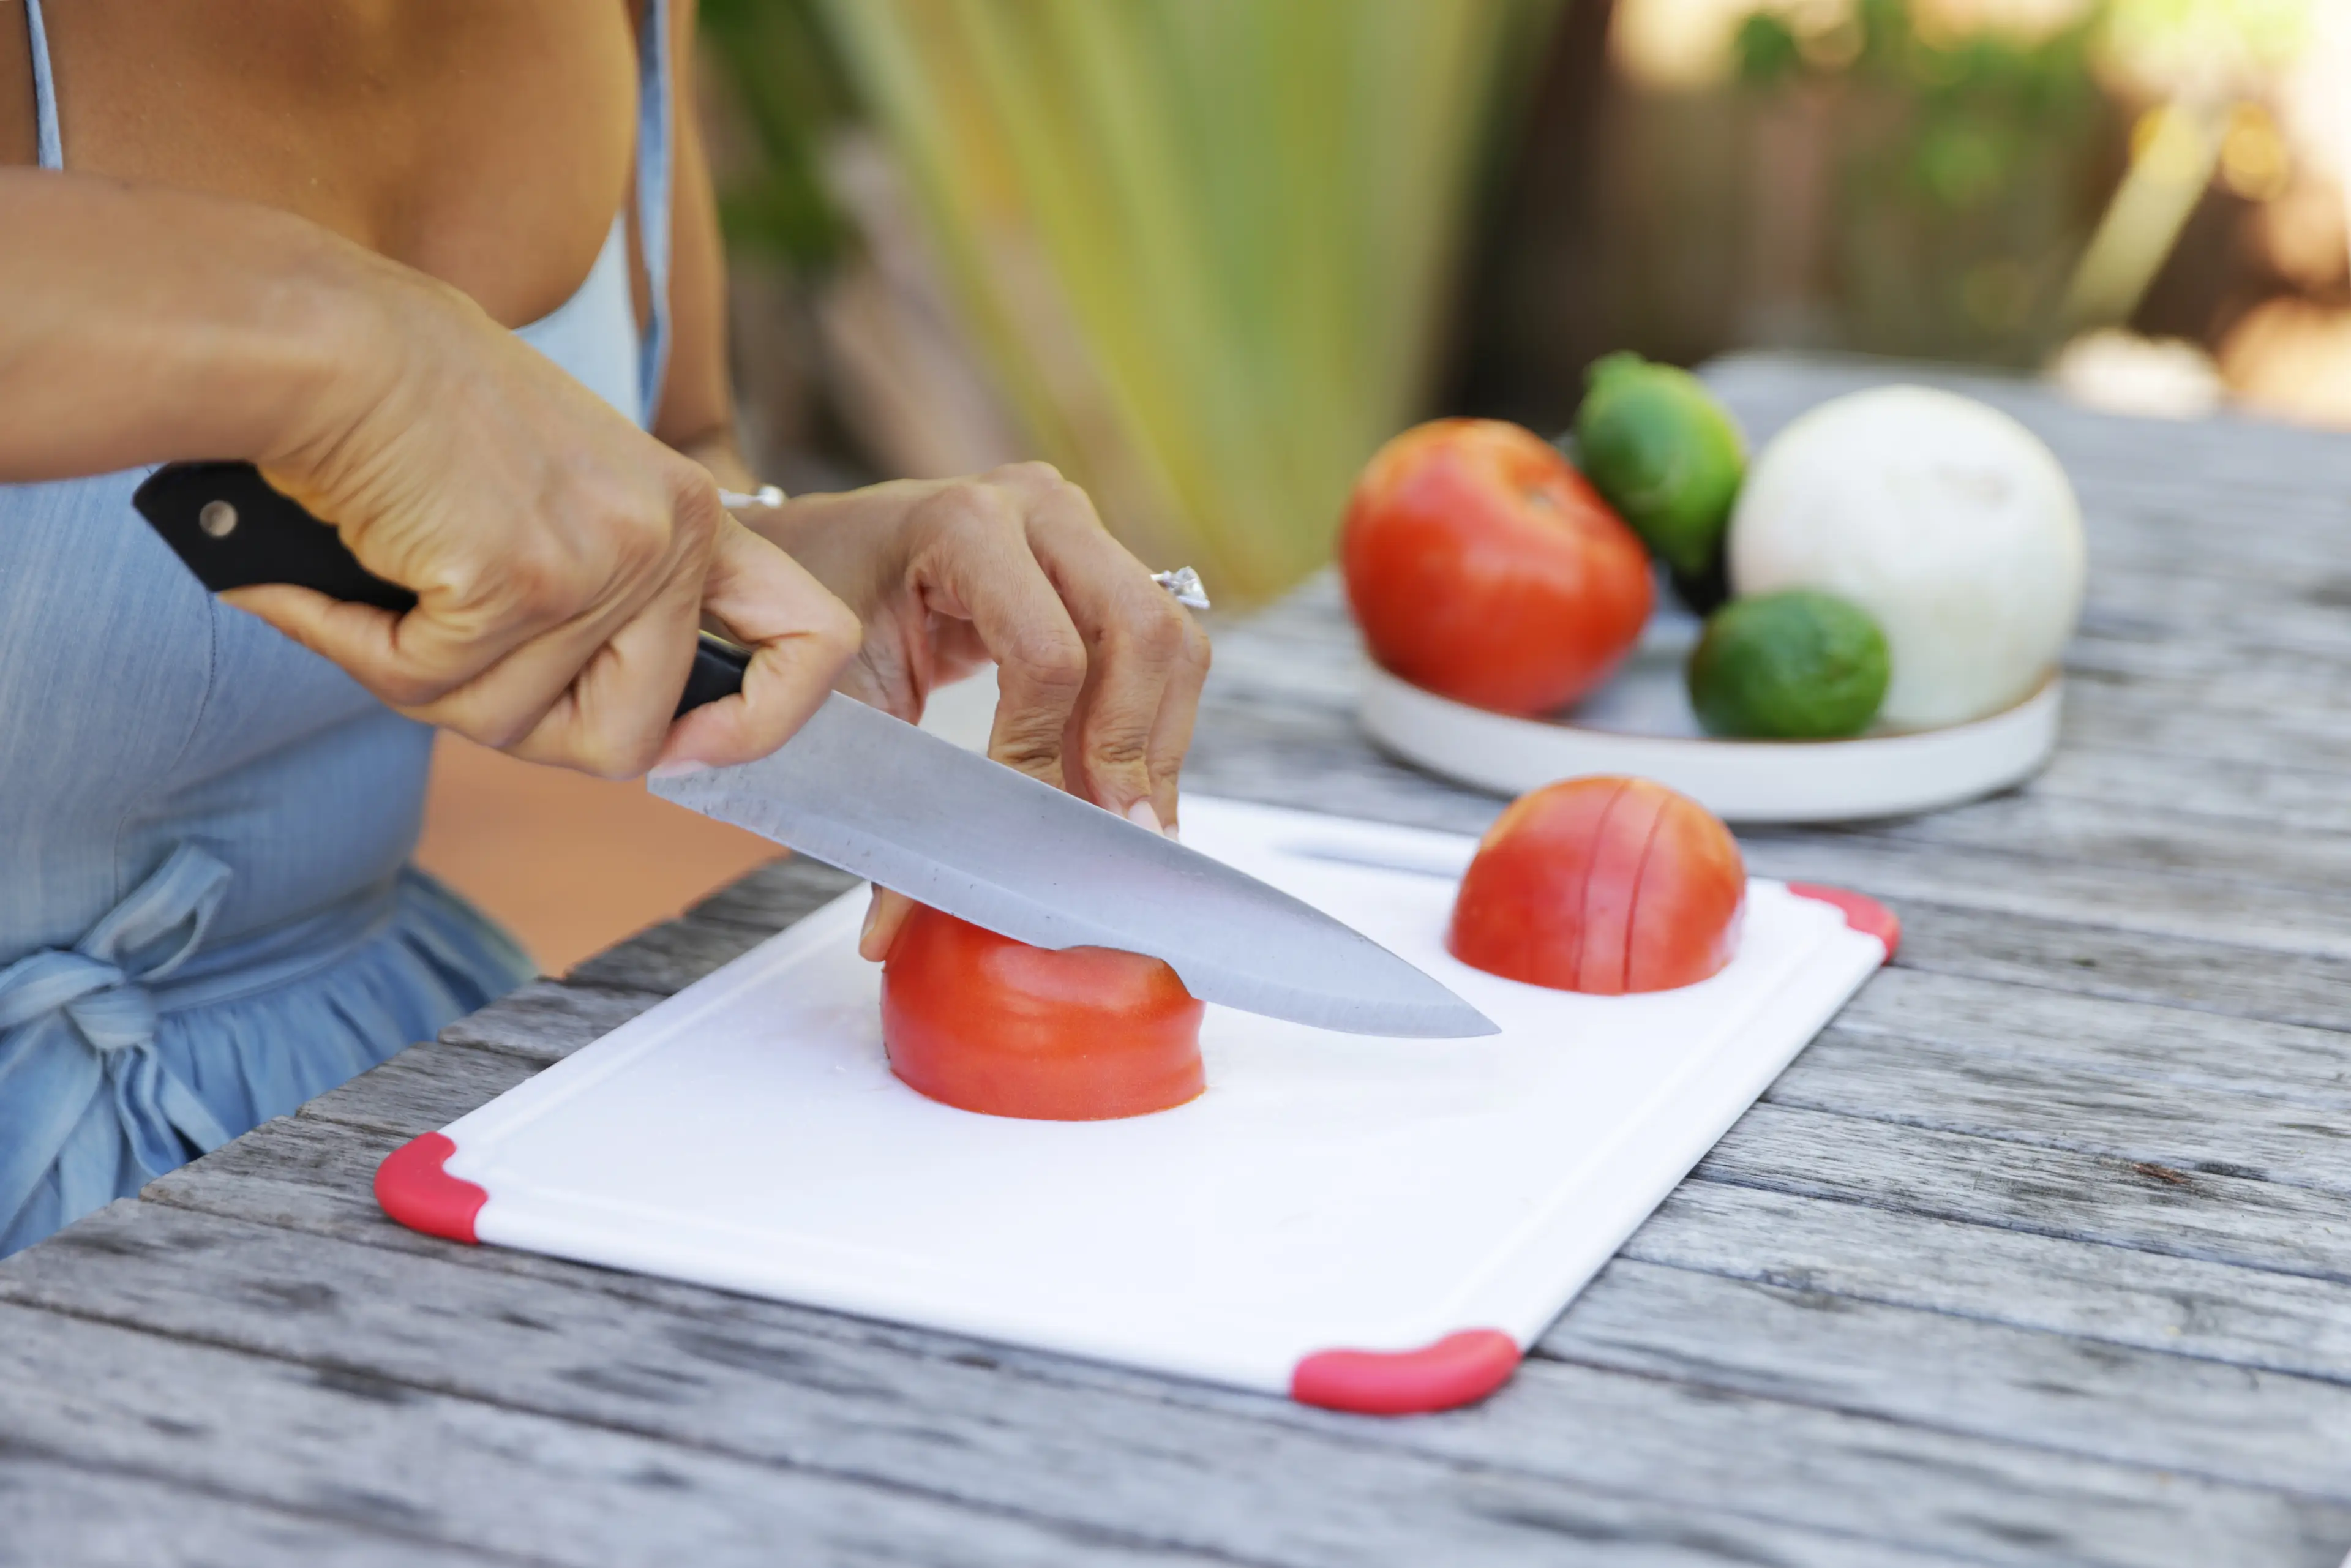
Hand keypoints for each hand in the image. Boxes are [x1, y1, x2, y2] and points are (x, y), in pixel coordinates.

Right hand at [225, 260, 859, 776]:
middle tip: (449, 657)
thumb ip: (616, 596)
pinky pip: (427, 686)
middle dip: (527, 729)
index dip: (765, 723)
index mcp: (691, 515)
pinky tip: (327, 586)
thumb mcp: (569, 494)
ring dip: (422, 682)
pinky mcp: (514, 582)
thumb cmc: (420, 411)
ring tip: (382, 592)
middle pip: (627, 739)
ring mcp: (596, 563)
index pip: (809, 639)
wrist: (329, 340)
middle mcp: (664, 538)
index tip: (691, 751)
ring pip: (509, 725)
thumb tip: (640, 741)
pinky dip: (360, 649)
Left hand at [742, 464, 1211, 958]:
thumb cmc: (811, 616)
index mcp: (964, 523)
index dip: (1047, 757)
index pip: (1048, 655)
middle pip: (1141, 632)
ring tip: (1131, 828)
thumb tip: (892, 935)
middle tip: (1124, 839)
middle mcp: (1039, 507)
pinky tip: (1122, 792)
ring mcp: (1079, 528)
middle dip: (1136, 748)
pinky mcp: (1099, 564)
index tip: (1037, 837)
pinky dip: (1150, 724)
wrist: (807, 553)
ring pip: (1172, 640)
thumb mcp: (836, 702)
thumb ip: (873, 811)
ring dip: (1158, 741)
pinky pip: (1159, 648)